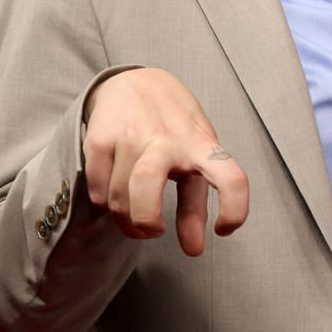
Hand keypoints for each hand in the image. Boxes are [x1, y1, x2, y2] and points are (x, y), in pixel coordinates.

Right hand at [81, 68, 249, 255]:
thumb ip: (196, 204)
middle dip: (145, 221)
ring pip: (117, 198)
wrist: (136, 82)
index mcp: (202, 145)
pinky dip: (105, 203)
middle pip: (145, 187)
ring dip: (126, 219)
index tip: (224, 230)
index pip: (230, 177)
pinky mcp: (98, 138)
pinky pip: (96, 190)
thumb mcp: (197, 157)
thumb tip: (193, 250)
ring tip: (136, 214)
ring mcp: (129, 136)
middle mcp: (165, 139)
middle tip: (152, 231)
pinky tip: (117, 193)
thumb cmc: (176, 129)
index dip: (234, 210)